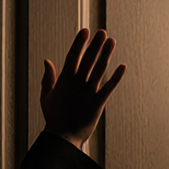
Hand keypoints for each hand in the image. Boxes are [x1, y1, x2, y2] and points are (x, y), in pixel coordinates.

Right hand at [40, 28, 126, 148]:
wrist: (62, 138)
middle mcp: (78, 83)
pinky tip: (123, 67)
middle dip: (95, 44)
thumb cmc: (53, 118)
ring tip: (112, 42)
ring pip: (100, 69)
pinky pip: (109, 88)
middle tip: (102, 32)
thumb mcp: (46, 96)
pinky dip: (116, 77)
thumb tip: (47, 61)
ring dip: (106, 55)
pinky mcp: (98, 103)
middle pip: (89, 59)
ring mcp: (89, 92)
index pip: (73, 56)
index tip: (85, 31)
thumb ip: (48, 78)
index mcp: (64, 80)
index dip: (80, 43)